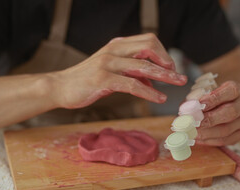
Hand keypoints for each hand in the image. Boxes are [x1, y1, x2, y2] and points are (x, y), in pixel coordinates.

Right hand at [47, 33, 186, 108]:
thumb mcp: (111, 71)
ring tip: (177, 84)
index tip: (171, 67)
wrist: (60, 87)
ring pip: (144, 66)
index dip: (163, 53)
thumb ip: (131, 72)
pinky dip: (150, 92)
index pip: (148, 40)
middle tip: (179, 77)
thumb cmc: (86, 80)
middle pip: (150, 47)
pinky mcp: (103, 79)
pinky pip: (133, 85)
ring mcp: (108, 63)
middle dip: (168, 62)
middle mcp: (114, 50)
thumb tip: (152, 80)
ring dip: (165, 76)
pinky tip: (160, 98)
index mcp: (117, 45)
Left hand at [196, 81, 239, 145]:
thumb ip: (194, 99)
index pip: (230, 91)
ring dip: (207, 133)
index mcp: (235, 88)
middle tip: (193, 124)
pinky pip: (226, 140)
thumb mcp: (200, 92)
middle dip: (210, 119)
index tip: (200, 105)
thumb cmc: (208, 97)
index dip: (215, 98)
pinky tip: (197, 139)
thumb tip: (186, 111)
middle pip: (231, 112)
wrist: (222, 103)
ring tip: (191, 133)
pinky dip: (209, 141)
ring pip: (227, 130)